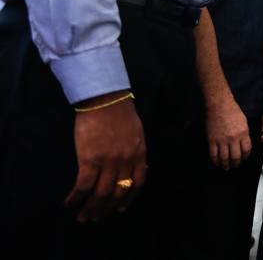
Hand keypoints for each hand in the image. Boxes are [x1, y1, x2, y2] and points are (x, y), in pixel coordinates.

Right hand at [64, 92, 146, 221]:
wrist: (105, 99)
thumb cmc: (120, 112)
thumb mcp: (136, 132)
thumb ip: (135, 150)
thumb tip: (134, 165)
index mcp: (139, 154)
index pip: (138, 183)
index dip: (128, 199)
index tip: (120, 209)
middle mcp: (125, 161)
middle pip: (118, 192)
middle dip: (107, 209)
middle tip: (96, 218)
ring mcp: (108, 161)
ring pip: (101, 194)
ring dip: (91, 209)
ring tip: (82, 217)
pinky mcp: (90, 159)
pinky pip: (83, 186)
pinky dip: (76, 198)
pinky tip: (69, 203)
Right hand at [205, 96, 250, 169]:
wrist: (219, 105)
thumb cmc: (233, 111)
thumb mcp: (244, 122)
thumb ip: (245, 134)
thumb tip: (244, 145)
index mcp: (243, 133)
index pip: (246, 150)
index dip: (245, 157)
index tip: (244, 159)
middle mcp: (233, 138)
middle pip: (236, 157)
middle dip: (236, 164)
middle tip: (235, 166)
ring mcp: (222, 140)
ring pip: (224, 158)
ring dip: (226, 165)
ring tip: (226, 167)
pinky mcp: (212, 140)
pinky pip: (213, 154)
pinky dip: (215, 161)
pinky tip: (217, 163)